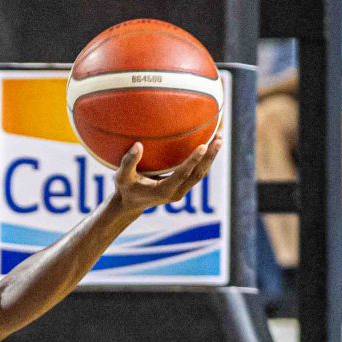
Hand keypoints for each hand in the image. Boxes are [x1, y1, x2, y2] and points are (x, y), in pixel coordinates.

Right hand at [108, 129, 223, 218]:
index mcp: (163, 190)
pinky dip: (205, 159)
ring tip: (219, 138)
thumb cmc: (125, 188)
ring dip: (211, 157)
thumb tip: (138, 145)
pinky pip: (197, 172)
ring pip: (201, 174)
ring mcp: (181, 191)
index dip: (193, 160)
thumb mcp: (122, 177)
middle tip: (219, 138)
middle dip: (209, 157)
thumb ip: (128, 162)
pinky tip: (210, 143)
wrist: (131, 204)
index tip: (203, 146)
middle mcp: (176, 192)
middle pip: (198, 174)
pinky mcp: (183, 186)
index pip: (182, 174)